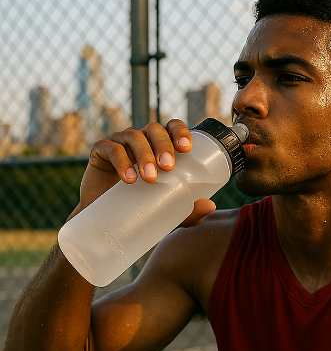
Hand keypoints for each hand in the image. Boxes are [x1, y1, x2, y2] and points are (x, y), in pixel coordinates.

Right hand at [73, 119, 215, 225]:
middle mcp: (141, 140)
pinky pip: (111, 148)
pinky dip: (121, 161)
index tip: (186, 148)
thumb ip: (188, 211)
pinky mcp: (100, 152)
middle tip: (168, 167)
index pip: (172, 127)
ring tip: (150, 178)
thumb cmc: (140, 209)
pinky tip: (128, 178)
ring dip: (144, 154)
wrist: (107, 223)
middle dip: (163, 145)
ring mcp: (120, 144)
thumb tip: (210, 206)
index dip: (180, 131)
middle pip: (154, 129)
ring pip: (134, 136)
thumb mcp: (167, 212)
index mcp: (159, 146)